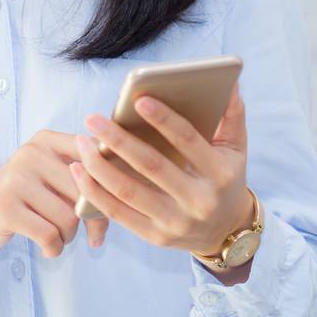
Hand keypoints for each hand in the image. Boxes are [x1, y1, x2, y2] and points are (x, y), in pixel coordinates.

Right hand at [0, 128, 103, 258]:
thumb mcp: (51, 178)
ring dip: (69, 236)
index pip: (95, 156)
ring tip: (59, 237)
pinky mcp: (5, 207)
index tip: (112, 203)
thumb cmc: (24, 199)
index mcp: (48, 140)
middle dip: (92, 219)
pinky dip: (54, 248)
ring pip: (68, 217)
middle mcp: (32, 153)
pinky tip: (48, 248)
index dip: (109, 183)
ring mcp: (16, 178)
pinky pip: (49, 234)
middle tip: (90, 235)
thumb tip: (123, 200)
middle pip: (85, 190)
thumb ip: (85, 179)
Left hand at [70, 81, 249, 255]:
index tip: (138, 100)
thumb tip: (229, 80)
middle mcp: (198, 200)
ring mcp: (175, 222)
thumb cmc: (226, 179)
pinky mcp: (155, 236)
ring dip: (99, 165)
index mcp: (219, 173)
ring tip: (82, 142)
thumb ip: (232, 114)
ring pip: (128, 191)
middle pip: (151, 165)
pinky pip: (117, 213)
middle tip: (93, 119)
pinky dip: (94, 191)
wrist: (226, 231)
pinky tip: (80, 170)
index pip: (188, 141)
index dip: (163, 119)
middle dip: (118, 139)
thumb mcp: (236, 149)